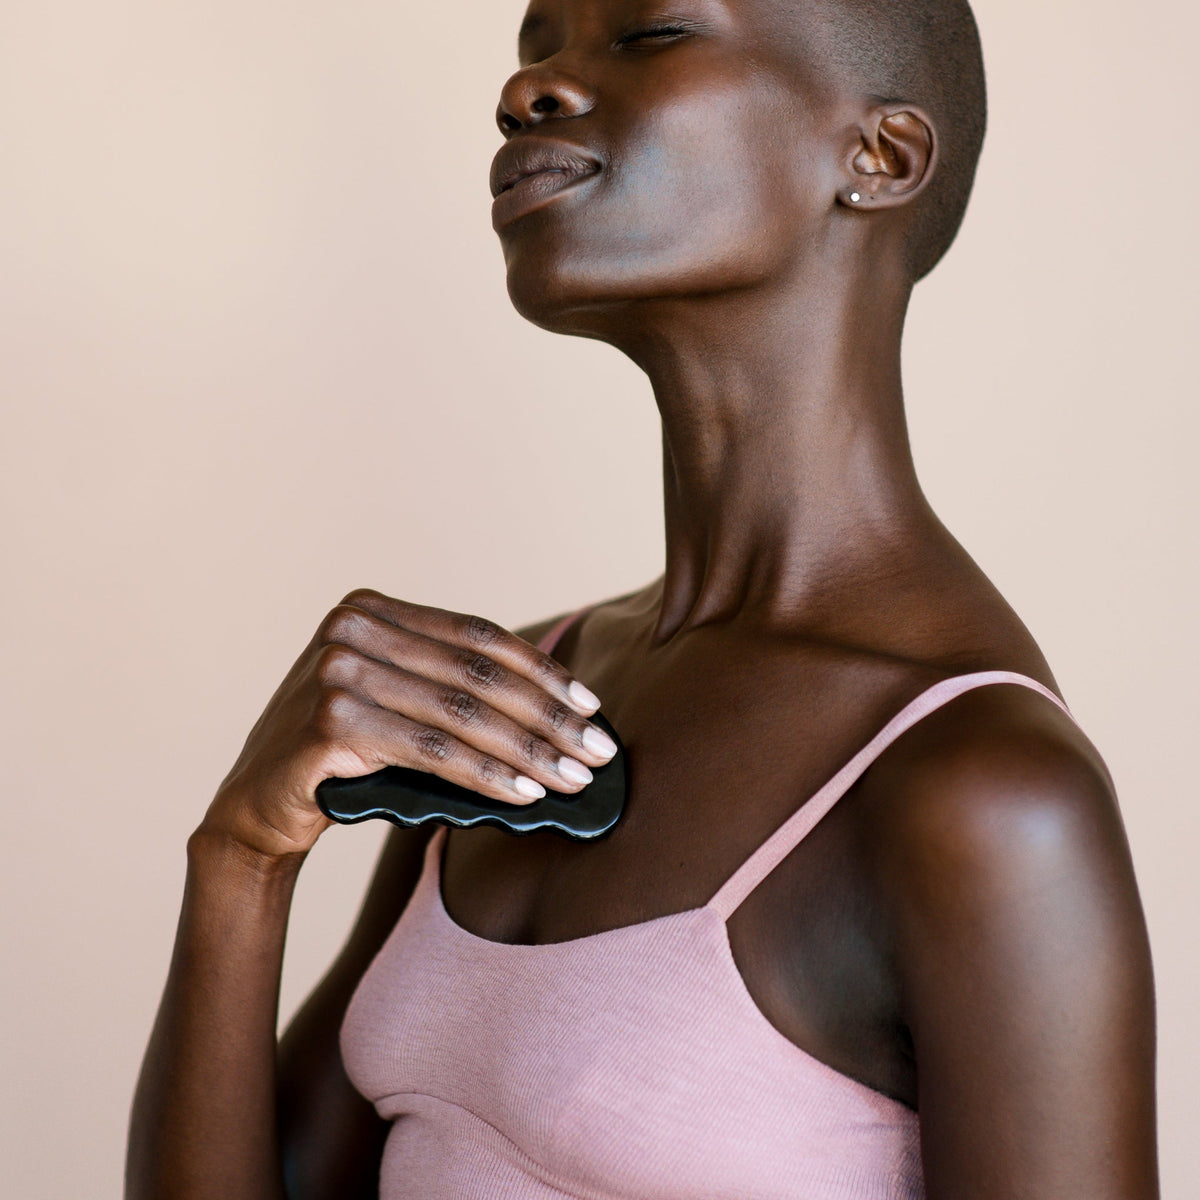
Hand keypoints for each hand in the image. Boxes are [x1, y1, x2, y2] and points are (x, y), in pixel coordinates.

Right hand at [199, 589, 615, 859]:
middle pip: (477, 674)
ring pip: (463, 714)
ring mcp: (337, 670)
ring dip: (530, 751)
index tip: (590, 705)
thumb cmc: (341, 758)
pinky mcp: (331, 722)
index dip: (541, 670)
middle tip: (598, 751)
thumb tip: (556, 712)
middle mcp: (352, 627)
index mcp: (372, 608)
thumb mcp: (395, 701)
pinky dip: (487, 775)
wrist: (257, 807)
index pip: (477, 636)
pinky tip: (525, 795)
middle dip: (548, 717)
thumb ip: (449, 686)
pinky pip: (434, 752)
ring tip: (574, 779)